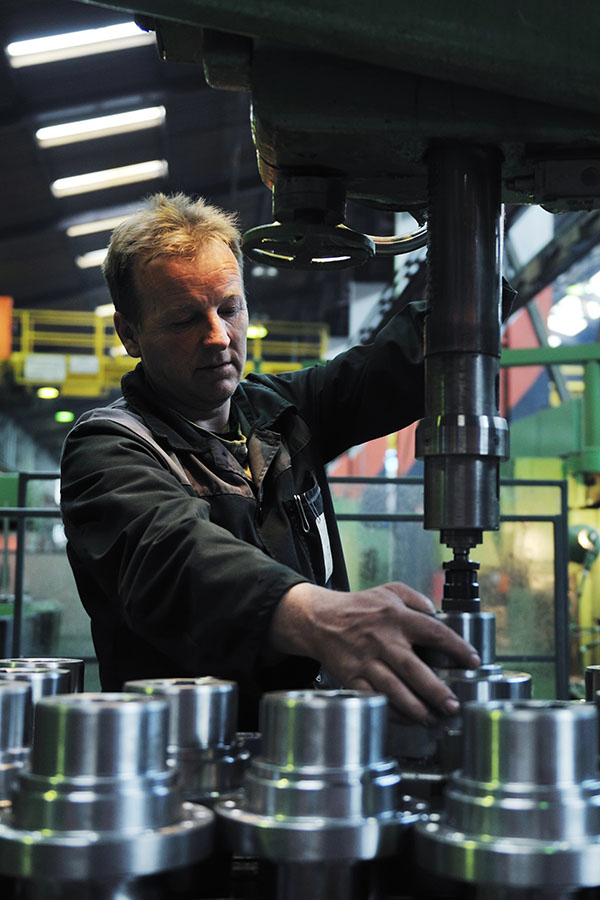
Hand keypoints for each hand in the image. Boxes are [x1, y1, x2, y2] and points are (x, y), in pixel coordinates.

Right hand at [269, 581, 480, 724]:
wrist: (319, 619)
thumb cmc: (357, 606)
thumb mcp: (389, 590)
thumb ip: (416, 598)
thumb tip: (437, 613)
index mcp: (396, 617)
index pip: (434, 632)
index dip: (457, 647)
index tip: (473, 661)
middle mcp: (382, 639)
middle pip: (413, 668)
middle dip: (436, 690)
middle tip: (454, 706)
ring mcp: (365, 660)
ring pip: (393, 688)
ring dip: (415, 708)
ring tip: (432, 720)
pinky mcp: (351, 677)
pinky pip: (373, 698)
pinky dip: (389, 711)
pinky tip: (405, 719)